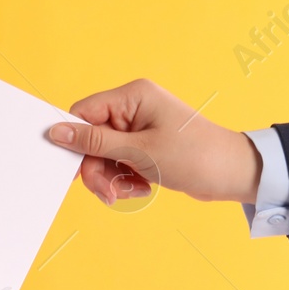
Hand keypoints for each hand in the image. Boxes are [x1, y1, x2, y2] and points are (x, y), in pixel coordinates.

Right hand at [47, 79, 261, 206]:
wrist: (232, 174)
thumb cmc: (194, 156)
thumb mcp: (139, 151)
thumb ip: (94, 141)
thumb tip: (56, 131)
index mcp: (132, 96)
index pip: (83, 112)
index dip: (74, 140)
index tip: (72, 168)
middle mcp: (133, 107)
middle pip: (91, 139)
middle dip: (97, 169)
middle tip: (109, 193)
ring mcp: (138, 128)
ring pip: (103, 156)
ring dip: (112, 179)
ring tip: (133, 191)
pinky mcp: (143, 147)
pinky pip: (118, 164)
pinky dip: (125, 181)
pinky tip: (143, 188)